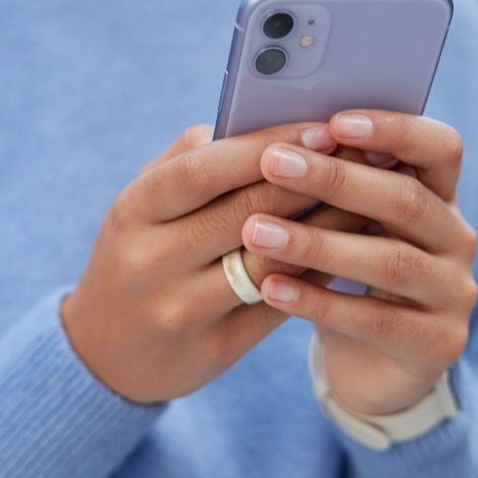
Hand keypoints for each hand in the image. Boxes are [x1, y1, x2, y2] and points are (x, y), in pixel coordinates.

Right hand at [61, 122, 368, 403]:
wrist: (105, 353)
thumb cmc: (137, 254)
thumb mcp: (143, 205)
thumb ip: (193, 161)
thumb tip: (267, 124)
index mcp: (135, 210)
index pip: (208, 169)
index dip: (270, 146)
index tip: (324, 127)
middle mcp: (153, 261)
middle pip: (250, 213)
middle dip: (315, 180)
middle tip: (367, 156)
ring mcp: (183, 309)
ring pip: (275, 261)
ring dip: (331, 227)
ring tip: (372, 200)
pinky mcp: (216, 348)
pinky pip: (282, 303)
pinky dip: (321, 271)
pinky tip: (352, 247)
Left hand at [239, 111, 477, 415]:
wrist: (371, 368)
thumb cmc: (344, 276)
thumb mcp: (339, 225)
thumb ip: (322, 184)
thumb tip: (256, 135)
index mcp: (439, 195)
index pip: (440, 147)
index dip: (395, 130)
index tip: (334, 122)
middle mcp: (456, 239)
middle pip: (406, 200)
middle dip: (336, 178)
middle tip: (273, 162)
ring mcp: (453, 294)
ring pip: (390, 260)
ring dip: (317, 242)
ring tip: (255, 231)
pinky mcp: (437, 345)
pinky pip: (376, 320)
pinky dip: (319, 302)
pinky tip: (270, 289)